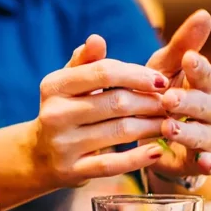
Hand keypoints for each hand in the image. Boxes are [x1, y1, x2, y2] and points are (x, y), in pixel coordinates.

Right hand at [31, 36, 170, 188]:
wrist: (39, 155)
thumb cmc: (64, 110)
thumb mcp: (68, 83)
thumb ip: (86, 62)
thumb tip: (96, 39)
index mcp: (54, 86)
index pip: (104, 72)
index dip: (138, 74)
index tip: (162, 80)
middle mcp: (55, 114)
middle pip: (117, 102)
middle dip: (150, 102)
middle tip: (171, 104)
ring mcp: (63, 145)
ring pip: (119, 131)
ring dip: (151, 126)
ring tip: (168, 123)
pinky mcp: (72, 171)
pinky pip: (111, 164)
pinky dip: (137, 159)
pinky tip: (156, 151)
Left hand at [146, 10, 210, 176]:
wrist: (154, 137)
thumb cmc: (160, 93)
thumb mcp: (164, 68)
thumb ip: (181, 45)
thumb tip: (205, 13)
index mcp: (205, 84)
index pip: (207, 73)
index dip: (200, 67)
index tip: (188, 59)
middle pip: (208, 105)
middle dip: (189, 102)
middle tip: (167, 99)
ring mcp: (210, 136)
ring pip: (206, 135)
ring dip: (189, 132)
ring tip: (169, 128)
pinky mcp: (200, 160)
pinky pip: (207, 163)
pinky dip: (207, 164)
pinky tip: (203, 163)